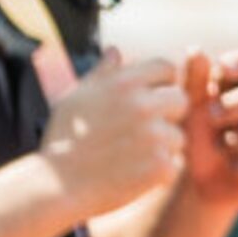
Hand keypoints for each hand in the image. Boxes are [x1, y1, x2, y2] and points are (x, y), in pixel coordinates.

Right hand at [39, 51, 185, 216]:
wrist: (57, 185)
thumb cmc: (63, 140)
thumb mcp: (76, 97)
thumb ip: (103, 73)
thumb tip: (116, 51)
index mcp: (124, 84)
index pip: (167, 67)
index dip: (162, 82)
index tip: (151, 98)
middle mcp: (143, 106)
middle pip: (181, 99)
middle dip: (168, 113)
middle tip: (144, 131)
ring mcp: (154, 137)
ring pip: (178, 136)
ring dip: (162, 146)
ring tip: (131, 156)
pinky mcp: (160, 166)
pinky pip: (174, 164)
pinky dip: (158, 172)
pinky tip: (133, 173)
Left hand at [183, 48, 237, 210]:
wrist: (199, 181)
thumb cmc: (196, 135)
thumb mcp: (189, 107)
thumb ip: (192, 80)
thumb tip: (195, 51)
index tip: (223, 70)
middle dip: (237, 105)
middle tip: (211, 116)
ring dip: (237, 141)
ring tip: (223, 145)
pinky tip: (234, 166)